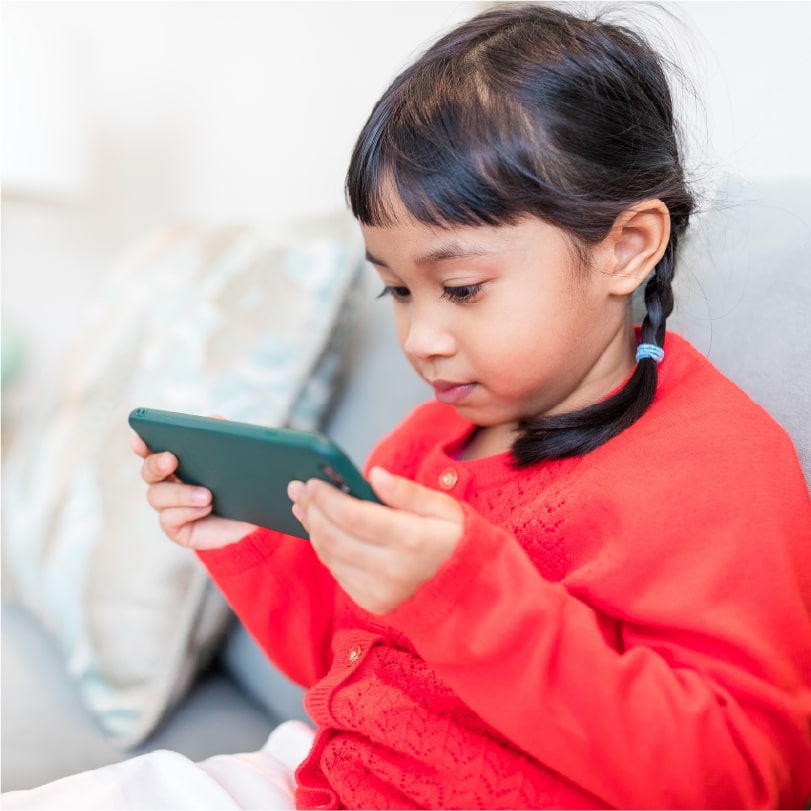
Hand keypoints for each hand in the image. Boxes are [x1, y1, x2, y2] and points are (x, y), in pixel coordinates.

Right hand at [131, 432, 256, 549]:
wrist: (252, 522)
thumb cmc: (239, 488)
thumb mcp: (234, 459)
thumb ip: (222, 436)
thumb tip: (213, 419)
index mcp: (178, 464)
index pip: (153, 451)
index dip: (142, 445)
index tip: (138, 438)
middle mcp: (167, 485)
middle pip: (148, 472)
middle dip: (156, 464)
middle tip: (171, 459)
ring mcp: (169, 507)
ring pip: (157, 496)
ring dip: (180, 493)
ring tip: (207, 495)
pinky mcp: (176, 528)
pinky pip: (169, 518)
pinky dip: (187, 511)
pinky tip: (205, 507)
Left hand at [288, 466, 463, 613]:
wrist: (471, 590)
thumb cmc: (456, 539)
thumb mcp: (444, 508)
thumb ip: (408, 492)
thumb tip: (374, 475)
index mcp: (412, 540)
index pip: (353, 515)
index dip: (327, 497)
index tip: (312, 481)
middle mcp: (392, 570)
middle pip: (334, 536)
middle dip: (312, 510)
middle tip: (297, 489)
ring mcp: (380, 591)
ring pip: (331, 555)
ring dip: (313, 529)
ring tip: (304, 507)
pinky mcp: (373, 603)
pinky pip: (338, 573)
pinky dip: (326, 549)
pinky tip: (322, 531)